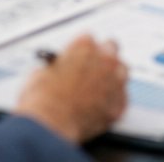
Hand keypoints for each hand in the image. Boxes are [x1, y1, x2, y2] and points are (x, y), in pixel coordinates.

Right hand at [15, 35, 129, 144]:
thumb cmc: (41, 99)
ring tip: (101, 86)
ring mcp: (115, 81)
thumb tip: (56, 72)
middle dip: (102, 57)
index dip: (82, 51)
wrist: (50, 125)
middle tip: (94, 68)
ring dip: (113, 75)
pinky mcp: (119, 104)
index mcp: (84, 46)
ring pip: (122, 70)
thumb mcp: (41, 74)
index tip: (79, 58)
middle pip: (111, 49)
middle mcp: (104, 59)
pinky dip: (114, 100)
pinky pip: (122, 97)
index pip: (89, 39)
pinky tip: (104, 106)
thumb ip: (57, 67)